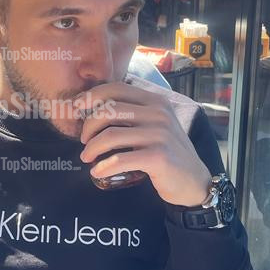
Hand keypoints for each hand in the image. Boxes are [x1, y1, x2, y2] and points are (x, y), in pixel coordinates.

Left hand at [75, 81, 211, 206]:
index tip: (76, 108)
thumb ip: (132, 114)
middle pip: (109, 110)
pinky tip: (97, 172)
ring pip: (110, 136)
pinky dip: (103, 166)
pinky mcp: (158, 157)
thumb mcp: (154, 125)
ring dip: (92, 148)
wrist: (193, 181)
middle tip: (84, 141)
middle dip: (88, 126)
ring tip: (86, 157)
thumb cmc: (167, 152)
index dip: (91, 96)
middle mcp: (159, 113)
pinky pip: (120, 159)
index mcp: (156, 101)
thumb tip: (92, 109)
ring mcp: (160, 135)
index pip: (117, 88)